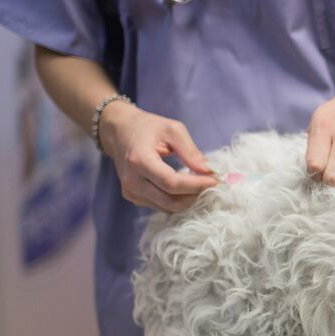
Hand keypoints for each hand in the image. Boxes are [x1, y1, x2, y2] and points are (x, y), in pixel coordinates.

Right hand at [100, 102, 217, 212]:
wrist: (120, 132)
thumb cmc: (148, 128)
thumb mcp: (172, 130)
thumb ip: (190, 151)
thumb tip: (208, 171)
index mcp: (139, 161)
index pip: (171, 183)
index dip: (196, 185)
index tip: (215, 179)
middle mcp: (132, 181)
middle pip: (170, 201)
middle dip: (195, 194)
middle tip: (209, 181)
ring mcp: (130, 192)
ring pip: (167, 208)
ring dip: (188, 199)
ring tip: (198, 182)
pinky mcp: (133, 197)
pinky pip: (161, 206)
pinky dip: (177, 200)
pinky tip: (184, 186)